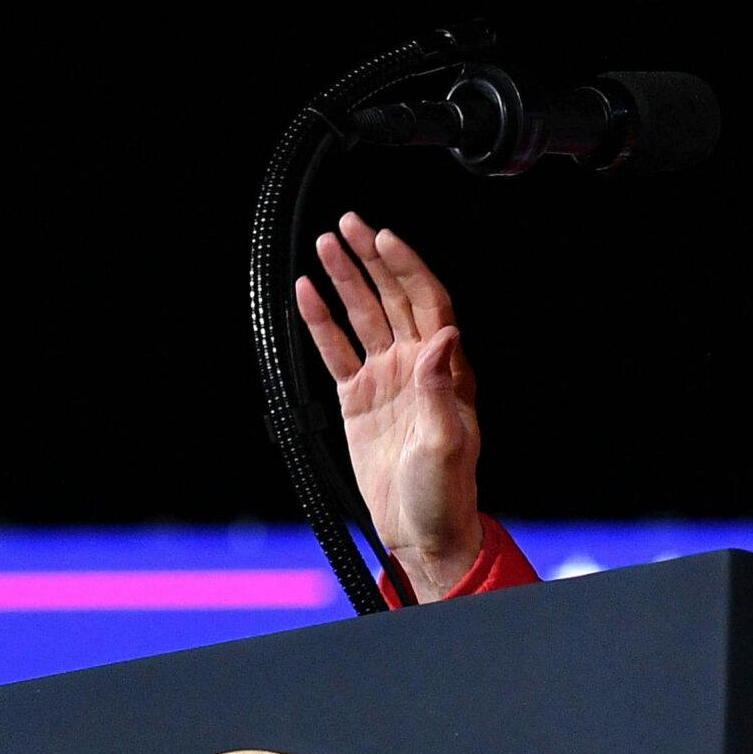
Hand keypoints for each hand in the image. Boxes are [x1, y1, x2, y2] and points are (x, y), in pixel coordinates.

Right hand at [293, 212, 482, 597]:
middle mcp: (418, 366)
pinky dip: (320, 321)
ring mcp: (386, 379)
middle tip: (348, 223)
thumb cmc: (446, 492)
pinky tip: (305, 292)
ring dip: (345, 280)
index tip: (384, 238)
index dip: (408, 268)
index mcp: (448, 370)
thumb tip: (446, 336)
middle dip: (372, 259)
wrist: (421, 530)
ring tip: (324, 243)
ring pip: (363, 316)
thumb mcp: (448, 442)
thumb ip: (442, 389)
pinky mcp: (358, 399)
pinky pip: (336, 350)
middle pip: (394, 298)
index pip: (429, 303)